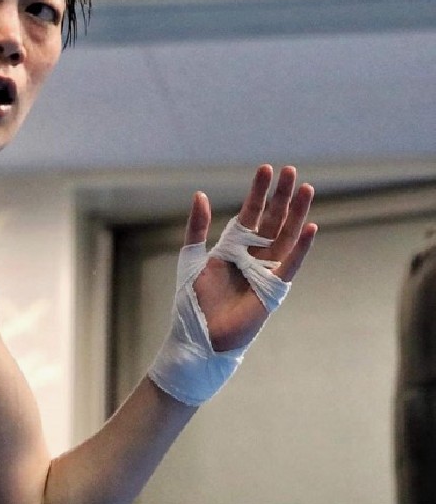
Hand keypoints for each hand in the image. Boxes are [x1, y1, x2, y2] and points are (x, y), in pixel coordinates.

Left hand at [187, 165, 316, 351]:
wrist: (198, 334)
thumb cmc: (193, 299)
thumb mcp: (192, 256)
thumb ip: (198, 226)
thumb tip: (200, 194)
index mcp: (233, 246)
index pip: (250, 212)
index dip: (259, 191)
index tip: (266, 168)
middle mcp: (253, 255)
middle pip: (273, 219)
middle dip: (282, 196)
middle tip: (291, 171)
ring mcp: (265, 271)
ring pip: (286, 236)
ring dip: (297, 213)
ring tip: (306, 189)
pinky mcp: (272, 289)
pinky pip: (290, 264)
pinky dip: (301, 247)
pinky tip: (311, 227)